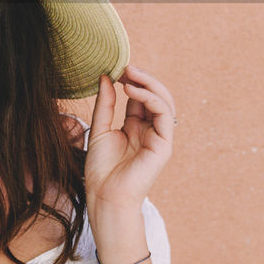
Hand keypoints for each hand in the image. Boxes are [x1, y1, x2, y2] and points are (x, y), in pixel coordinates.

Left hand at [84, 65, 177, 216]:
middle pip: (156, 96)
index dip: (131, 81)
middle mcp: (151, 131)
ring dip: (148, 83)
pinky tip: (132, 90)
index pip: (140, 97)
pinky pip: (164, 114)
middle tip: (126, 67)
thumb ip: (105, 104)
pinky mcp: (164, 145)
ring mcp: (159, 137)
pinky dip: (150, 97)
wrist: (105, 197)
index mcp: (136, 127)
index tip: (116, 69)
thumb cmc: (101, 169)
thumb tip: (106, 77)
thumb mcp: (99, 129)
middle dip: (143, 79)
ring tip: (129, 74)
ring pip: (164, 101)